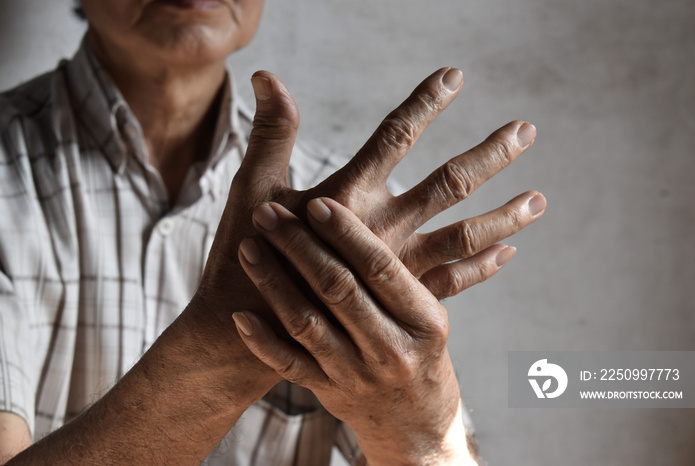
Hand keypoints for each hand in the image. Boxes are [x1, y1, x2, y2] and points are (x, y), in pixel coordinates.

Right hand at [192, 67, 543, 326]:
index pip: (395, 136)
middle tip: (526, 130)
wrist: (253, 330)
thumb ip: (272, 133)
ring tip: (539, 199)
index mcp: (348, 198)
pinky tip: (507, 252)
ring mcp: (396, 268)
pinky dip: (481, 266)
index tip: (454, 76)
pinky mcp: (398, 300)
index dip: (424, 103)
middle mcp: (382, 231)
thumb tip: (268, 77)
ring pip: (462, 236)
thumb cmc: (250, 254)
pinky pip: (451, 281)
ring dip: (503, 216)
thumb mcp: (255, 189)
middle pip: (448, 185)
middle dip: (489, 155)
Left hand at [233, 198, 476, 464]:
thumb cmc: (423, 357)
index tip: (316, 202)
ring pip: (307, 322)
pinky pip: (289, 365)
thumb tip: (371, 209)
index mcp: (425, 321)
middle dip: (298, 245)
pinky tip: (241, 314)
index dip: (346, 233)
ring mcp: (357, 375)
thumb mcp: (431, 318)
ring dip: (272, 281)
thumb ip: (401, 278)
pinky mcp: (329, 393)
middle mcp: (392, 349)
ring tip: (248, 246)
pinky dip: (262, 339)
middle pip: (337, 289)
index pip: (380, 268)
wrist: (418, 427)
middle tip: (268, 212)